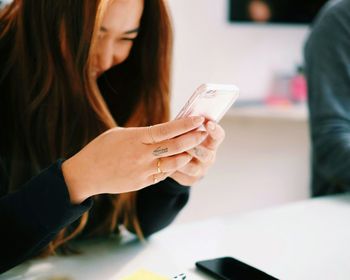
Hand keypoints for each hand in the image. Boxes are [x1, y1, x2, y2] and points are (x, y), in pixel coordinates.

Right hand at [62, 117, 206, 203]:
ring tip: (195, 147)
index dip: (186, 125)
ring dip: (187, 154)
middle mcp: (142, 154)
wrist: (87, 174)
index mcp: (136, 138)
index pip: (167, 130)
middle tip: (204, 132)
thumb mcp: (119, 133)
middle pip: (175, 146)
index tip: (199, 120)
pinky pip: (163, 174)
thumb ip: (142, 134)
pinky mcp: (143, 183)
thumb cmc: (101, 149)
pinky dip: (172, 167)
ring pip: (174, 163)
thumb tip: (162, 133)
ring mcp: (143, 171)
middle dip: (193, 138)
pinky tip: (178, 160)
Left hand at [170, 121, 224, 185]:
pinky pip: (180, 174)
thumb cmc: (183, 141)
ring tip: (169, 151)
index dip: (215, 130)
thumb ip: (187, 127)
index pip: (219, 136)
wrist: (178, 162)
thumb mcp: (188, 132)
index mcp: (211, 143)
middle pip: (206, 155)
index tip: (208, 123)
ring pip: (192, 168)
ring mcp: (200, 170)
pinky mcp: (189, 180)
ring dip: (180, 159)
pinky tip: (163, 161)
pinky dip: (171, 168)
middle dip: (193, 146)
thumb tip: (181, 118)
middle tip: (182, 138)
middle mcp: (209, 158)